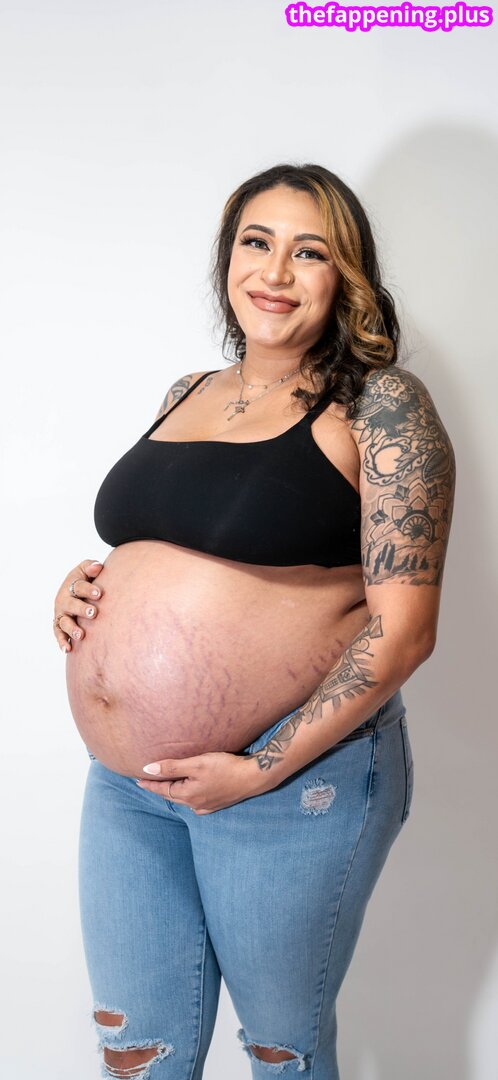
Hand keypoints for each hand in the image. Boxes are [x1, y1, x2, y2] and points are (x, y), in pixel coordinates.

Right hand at [53, 559, 104, 651]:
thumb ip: (90, 567)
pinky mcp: (59, 625)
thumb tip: (98, 566)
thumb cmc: (84, 580)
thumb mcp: (85, 571)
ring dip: (72, 629)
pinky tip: (68, 649)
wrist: (74, 591)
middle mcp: (64, 600)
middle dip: (81, 609)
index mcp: (71, 585)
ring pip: (64, 622)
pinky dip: (62, 642)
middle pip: (71, 605)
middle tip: (93, 613)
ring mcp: (61, 614)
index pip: (78, 586)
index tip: (99, 593)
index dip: (88, 590)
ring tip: (81, 635)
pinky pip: (59, 634)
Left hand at [136, 750, 264, 813]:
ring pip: (185, 799)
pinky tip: (191, 794)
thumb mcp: (196, 764)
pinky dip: (189, 796)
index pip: (162, 789)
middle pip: (172, 795)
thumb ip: (171, 767)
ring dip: (175, 791)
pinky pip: (197, 803)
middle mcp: (195, 804)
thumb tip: (147, 769)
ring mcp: (207, 806)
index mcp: (188, 794)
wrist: (253, 777)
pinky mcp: (218, 804)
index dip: (149, 784)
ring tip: (168, 784)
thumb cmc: (225, 767)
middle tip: (150, 781)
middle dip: (160, 788)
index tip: (138, 780)